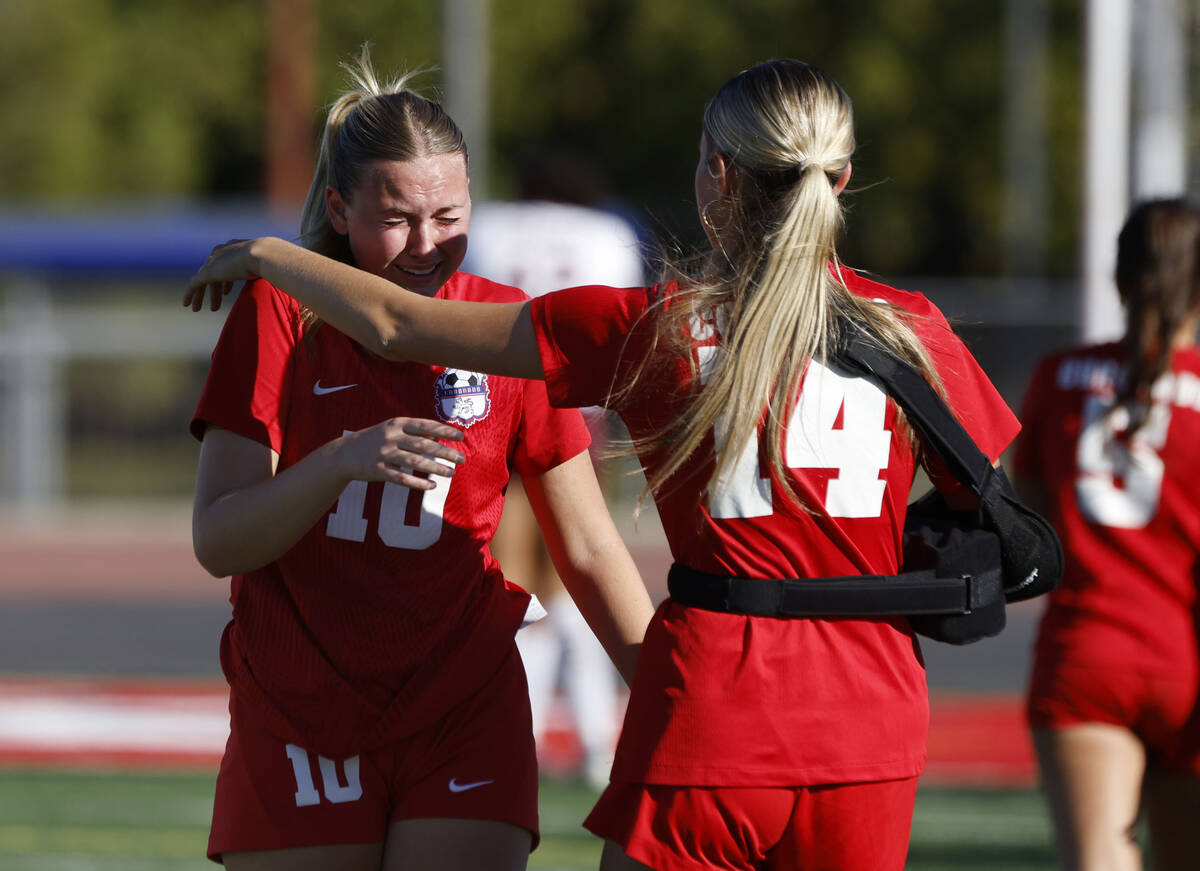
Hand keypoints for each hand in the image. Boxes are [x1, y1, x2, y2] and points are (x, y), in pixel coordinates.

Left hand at [183, 238, 268, 311]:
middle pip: (213, 273)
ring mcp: (214, 261)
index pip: (225, 265)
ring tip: (199, 310)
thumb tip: (275, 280)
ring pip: (202, 280)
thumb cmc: (272, 261)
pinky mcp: (208, 271)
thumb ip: (264, 272)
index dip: (225, 281)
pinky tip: (187, 305)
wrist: (264, 254)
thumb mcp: (267, 267)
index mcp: (235, 248)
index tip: (227, 292)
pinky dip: (190, 294)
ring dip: (202, 296)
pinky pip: (195, 284)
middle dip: (215, 291)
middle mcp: (221, 252)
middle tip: (215, 307)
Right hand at [334, 417, 465, 489]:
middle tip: (462, 459)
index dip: (444, 430)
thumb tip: (438, 435)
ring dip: (435, 468)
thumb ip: (414, 431)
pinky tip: (430, 485)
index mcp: (396, 423)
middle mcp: (391, 436)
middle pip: (423, 444)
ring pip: (414, 462)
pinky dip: (417, 482)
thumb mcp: (392, 429)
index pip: (425, 425)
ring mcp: (383, 453)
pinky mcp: (377, 470)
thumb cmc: (374, 440)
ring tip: (451, 473)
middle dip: (445, 452)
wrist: (343, 454)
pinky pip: (401, 478)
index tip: (461, 436)